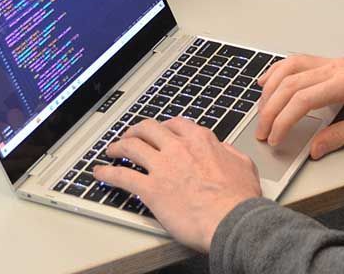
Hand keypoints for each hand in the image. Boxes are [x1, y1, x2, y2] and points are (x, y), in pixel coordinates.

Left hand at [95, 117, 262, 252]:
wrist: (230, 219)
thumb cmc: (238, 198)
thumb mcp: (243, 165)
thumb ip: (229, 153)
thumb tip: (225, 149)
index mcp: (200, 140)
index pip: (176, 124)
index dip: (164, 127)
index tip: (159, 131)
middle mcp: (178, 148)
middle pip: (149, 129)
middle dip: (136, 130)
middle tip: (131, 136)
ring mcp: (162, 167)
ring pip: (131, 147)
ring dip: (118, 146)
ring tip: (111, 150)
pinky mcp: (150, 189)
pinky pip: (121, 176)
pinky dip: (107, 173)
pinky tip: (100, 173)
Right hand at [256, 56, 343, 159]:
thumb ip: (340, 136)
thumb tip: (314, 149)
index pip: (302, 100)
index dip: (284, 121)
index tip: (275, 138)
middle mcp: (335, 67)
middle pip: (290, 84)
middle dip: (271, 110)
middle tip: (263, 133)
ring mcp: (332, 62)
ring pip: (290, 68)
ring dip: (271, 89)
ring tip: (261, 112)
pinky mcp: (332, 62)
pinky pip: (299, 61)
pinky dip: (280, 71)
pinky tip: (268, 82)